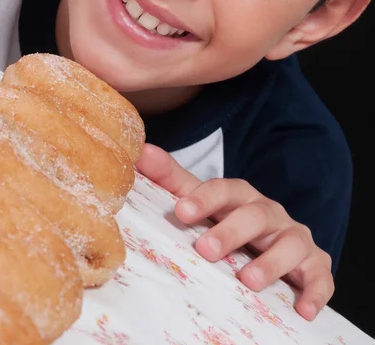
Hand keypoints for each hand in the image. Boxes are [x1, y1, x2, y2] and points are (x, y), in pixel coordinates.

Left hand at [136, 144, 333, 320]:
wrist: (273, 239)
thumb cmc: (229, 218)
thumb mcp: (201, 199)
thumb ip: (172, 179)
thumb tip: (142, 152)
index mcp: (240, 195)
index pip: (223, 189)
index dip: (203, 199)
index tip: (181, 212)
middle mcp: (269, 212)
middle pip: (254, 215)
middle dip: (231, 232)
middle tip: (206, 250)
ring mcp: (294, 237)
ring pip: (290, 243)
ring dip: (271, 262)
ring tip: (247, 280)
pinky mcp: (314, 265)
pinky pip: (320, 276)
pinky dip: (314, 291)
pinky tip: (301, 309)